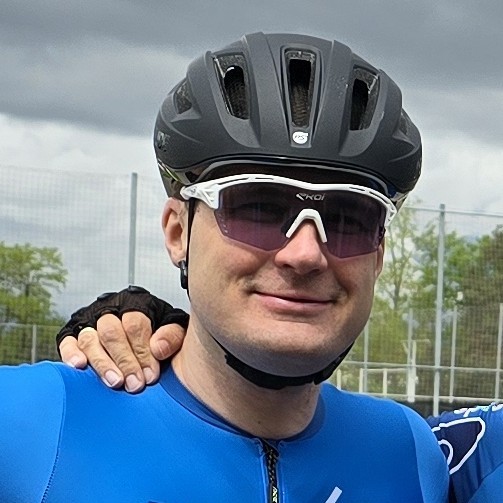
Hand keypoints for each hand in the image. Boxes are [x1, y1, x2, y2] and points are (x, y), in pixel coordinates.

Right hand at [57, 286, 188, 392]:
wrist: (146, 334)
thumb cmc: (160, 334)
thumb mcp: (174, 329)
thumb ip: (172, 335)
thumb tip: (158, 347)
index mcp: (137, 304)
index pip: (135, 324)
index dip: (142, 351)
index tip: (150, 374)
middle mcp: (111, 310)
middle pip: (111, 332)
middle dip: (124, 361)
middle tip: (134, 384)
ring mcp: (90, 321)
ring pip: (90, 339)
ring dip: (102, 363)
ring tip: (115, 382)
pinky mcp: (73, 334)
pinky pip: (67, 342)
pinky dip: (71, 354)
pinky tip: (80, 366)